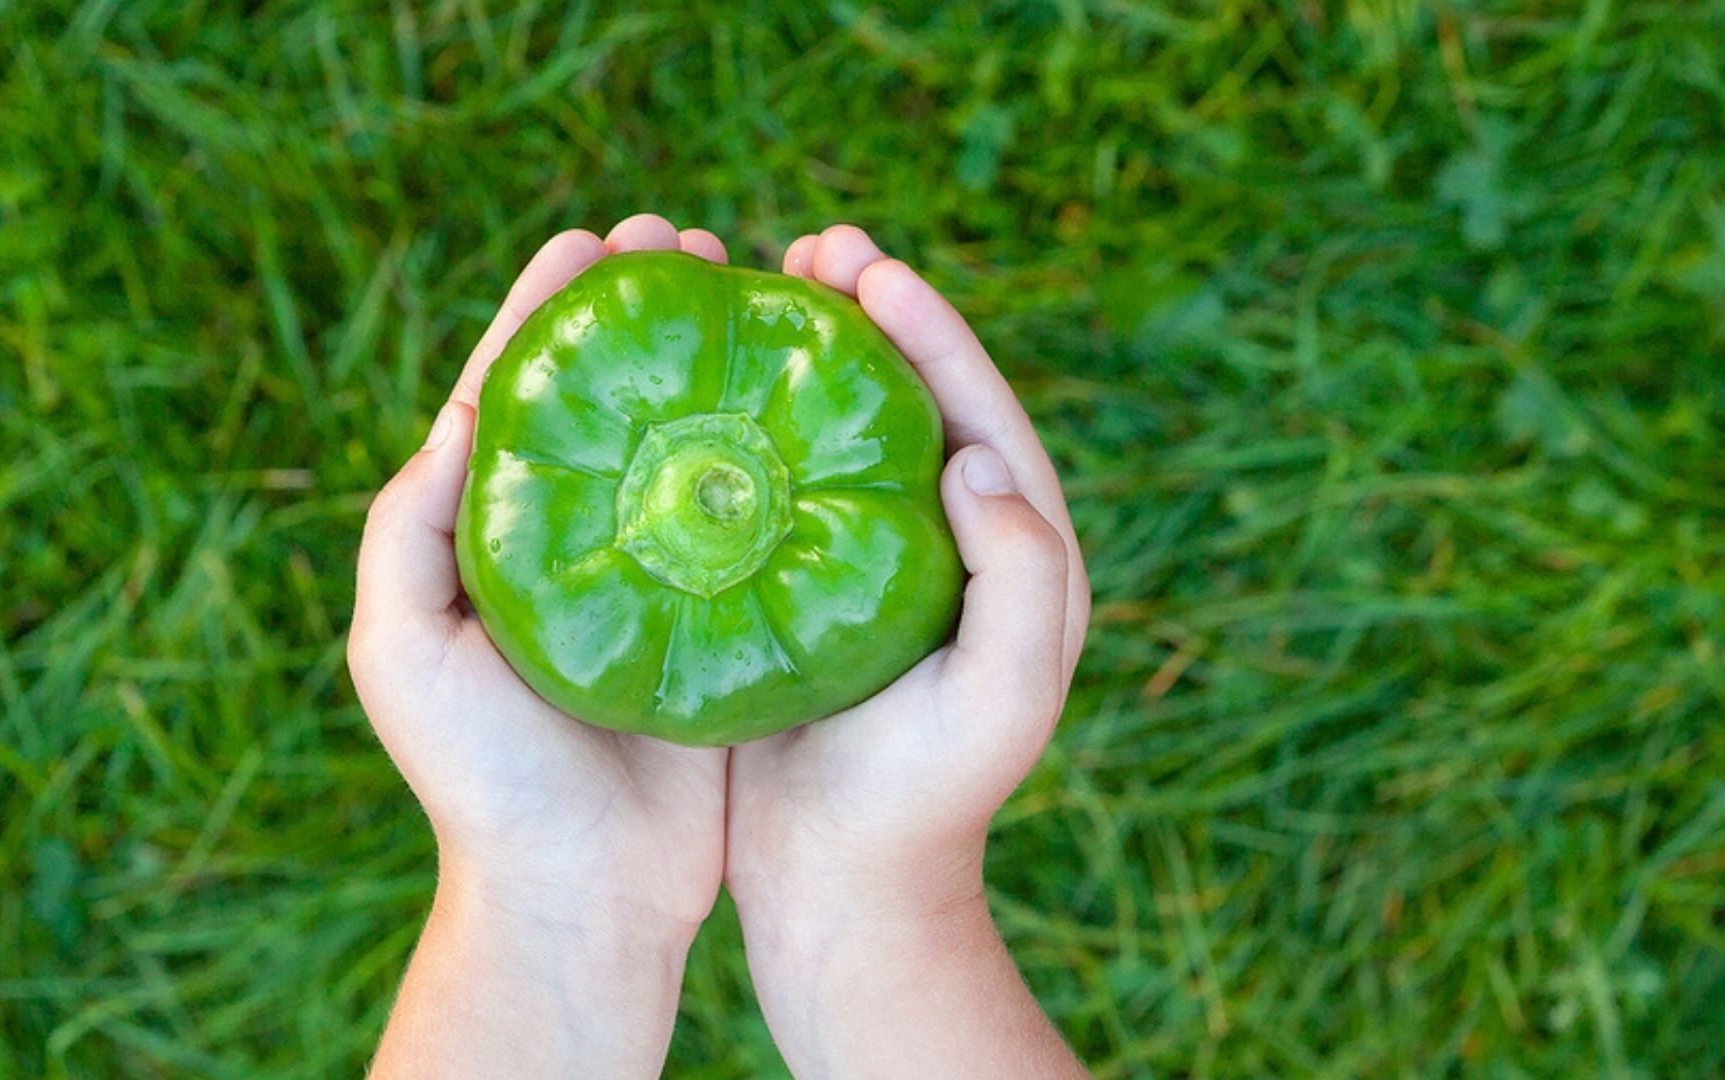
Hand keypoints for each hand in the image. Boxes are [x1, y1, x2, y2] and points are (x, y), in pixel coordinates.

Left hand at [349, 215, 732, 1077]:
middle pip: (611, 396)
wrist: (581, 894)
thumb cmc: (479, 778)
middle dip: (646, 311)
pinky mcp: (720, 616)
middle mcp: (574, 539)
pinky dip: (769, 450)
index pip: (514, 390)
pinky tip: (807, 399)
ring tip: (759, 290)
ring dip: (715, 360)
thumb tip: (461, 407)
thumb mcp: (404, 649)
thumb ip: (412, 530)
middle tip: (695, 243)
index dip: (551, 306)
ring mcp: (652, 574)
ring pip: (684, 440)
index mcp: (490, 533)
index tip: (596, 238)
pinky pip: (746, 515)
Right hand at [724, 226, 1091, 1077]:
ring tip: (760, 285)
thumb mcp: (999, 696)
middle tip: (811, 247)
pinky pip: (788, 485)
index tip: (867, 268)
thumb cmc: (925, 798)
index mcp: (1017, 557)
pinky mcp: (809, 591)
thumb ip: (1020, 575)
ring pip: (847, 432)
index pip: (978, 412)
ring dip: (810, 354)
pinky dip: (757, 426)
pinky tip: (704, 393)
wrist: (847, 891)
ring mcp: (876, 566)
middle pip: (916, 400)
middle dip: (870, 315)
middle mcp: (953, 548)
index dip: (930, 329)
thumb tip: (975, 456)